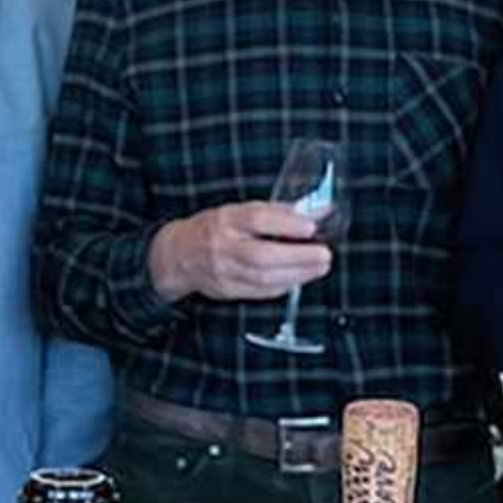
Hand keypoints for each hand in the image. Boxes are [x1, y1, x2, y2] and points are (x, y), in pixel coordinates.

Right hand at [148, 203, 331, 305]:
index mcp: (225, 219)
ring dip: (297, 274)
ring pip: (263, 278)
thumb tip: (318, 212)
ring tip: (320, 267)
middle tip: (324, 254)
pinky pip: (260, 292)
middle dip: (298, 257)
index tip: (311, 227)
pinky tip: (299, 279)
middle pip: (261, 255)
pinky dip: (284, 285)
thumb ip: (278, 212)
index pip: (256, 220)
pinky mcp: (226, 290)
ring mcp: (222, 271)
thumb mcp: (239, 211)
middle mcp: (221, 246)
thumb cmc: (214, 229)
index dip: (286, 224)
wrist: (178, 254)